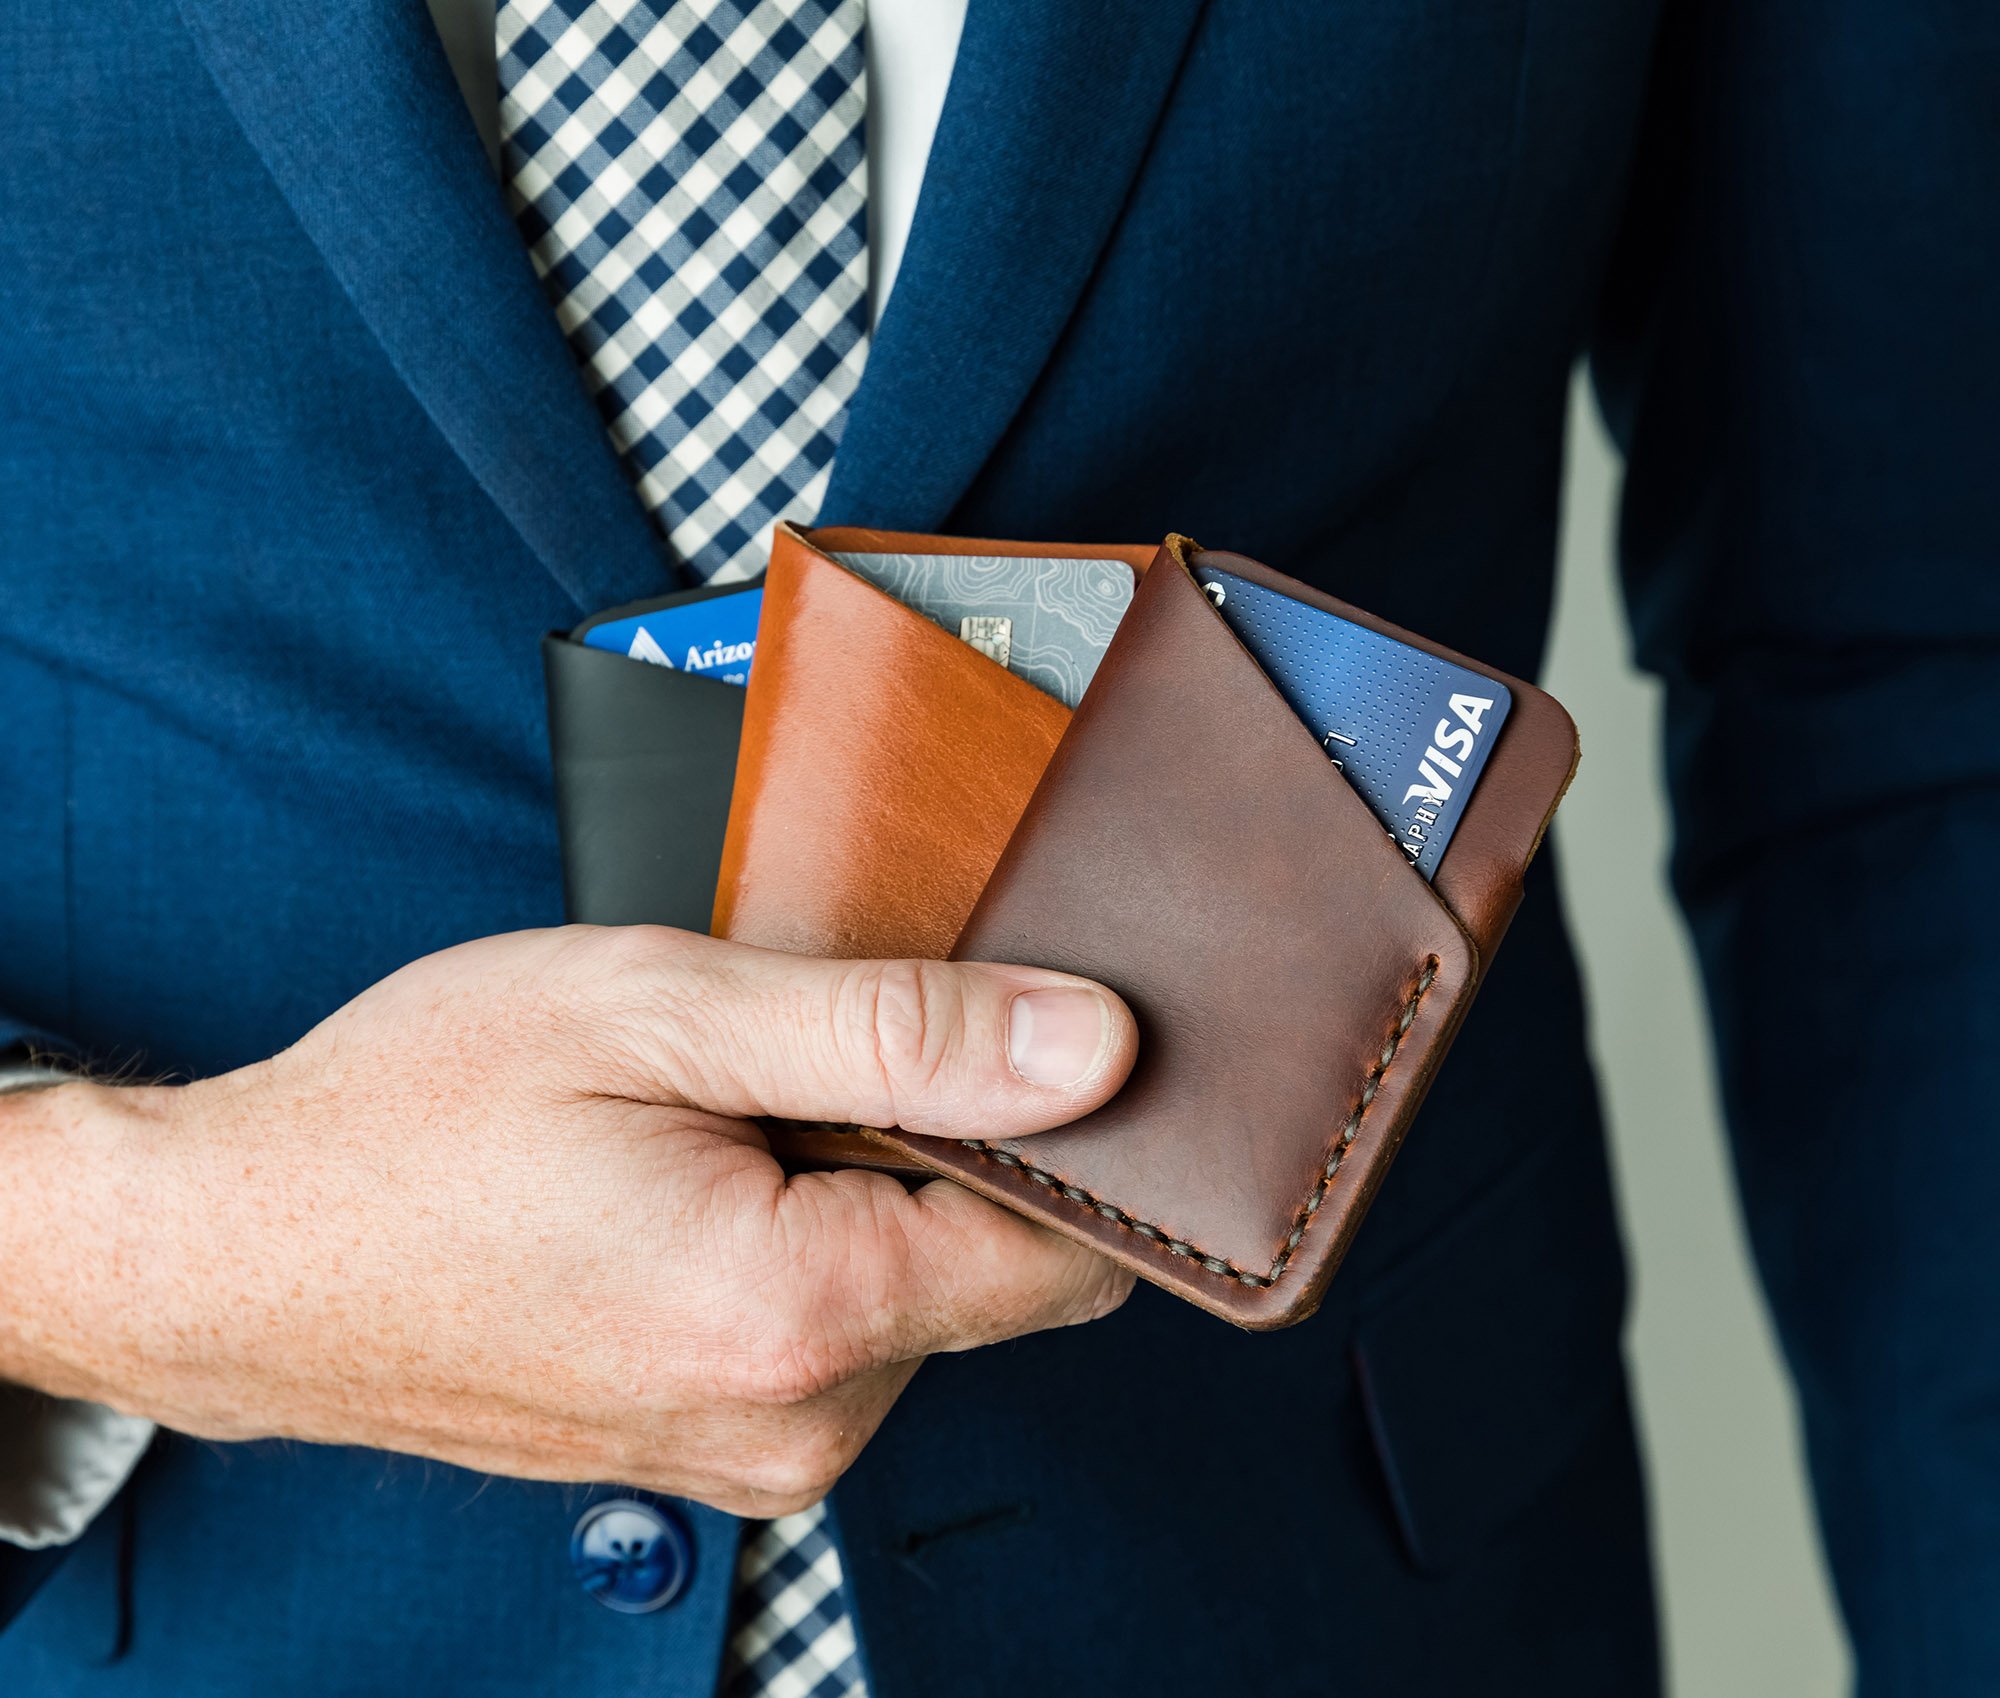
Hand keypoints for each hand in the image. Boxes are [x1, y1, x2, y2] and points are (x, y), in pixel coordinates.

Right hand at [0, 927, 1136, 1513]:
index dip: (1064, 1126)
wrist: (238, 1249)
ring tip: (714, 1121)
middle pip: (993, 1269)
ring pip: (912, 1295)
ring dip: (859, 1191)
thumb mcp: (662, 1010)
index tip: (997, 1038)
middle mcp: (794, 1423)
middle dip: (940, 1146)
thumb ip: (899, 1031)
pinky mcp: (711, 1446)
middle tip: (792, 1061)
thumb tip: (1094, 1048)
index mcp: (799, 1316)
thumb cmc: (416, 1117)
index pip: (1072, 1245)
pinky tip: (691, 1183)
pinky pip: (830, 1333)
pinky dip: (802, 1243)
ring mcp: (750, 1454)